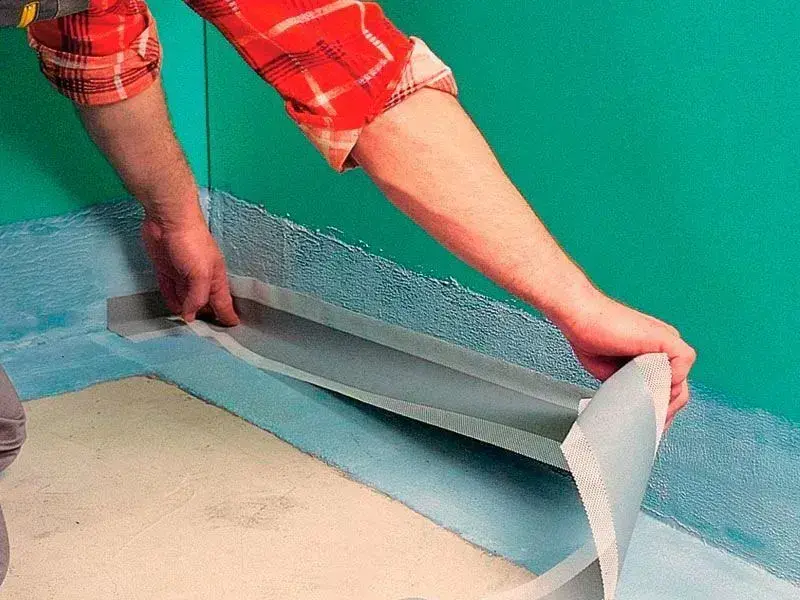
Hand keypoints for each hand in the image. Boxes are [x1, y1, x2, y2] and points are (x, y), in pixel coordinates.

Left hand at [141, 208, 238, 326]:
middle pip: (206, 304)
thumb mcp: (200, 273)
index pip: (224, 303)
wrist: (168, 219)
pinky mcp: (166, 270)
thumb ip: (197, 297)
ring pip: (187, 299)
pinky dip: (172, 302)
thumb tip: (191, 316)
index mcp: (215, 278)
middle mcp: (201, 279)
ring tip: (188, 329)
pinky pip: (169, 291)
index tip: (231, 330)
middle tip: (207, 336)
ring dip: (187, 312)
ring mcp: (183, 275)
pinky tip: (173, 310)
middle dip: (207, 318)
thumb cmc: (191, 243)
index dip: (228, 317)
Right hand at [551, 290, 695, 426]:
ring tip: (645, 409)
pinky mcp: (665, 338)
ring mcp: (666, 341)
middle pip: (679, 388)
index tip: (650, 425)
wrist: (579, 317)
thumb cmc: (589, 338)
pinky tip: (648, 385)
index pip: (670, 389)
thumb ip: (632, 388)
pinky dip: (669, 379)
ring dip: (665, 400)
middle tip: (649, 425)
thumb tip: (639, 409)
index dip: (662, 410)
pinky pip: (682, 363)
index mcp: (654, 354)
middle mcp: (664, 347)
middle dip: (664, 411)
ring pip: (682, 380)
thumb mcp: (615, 375)